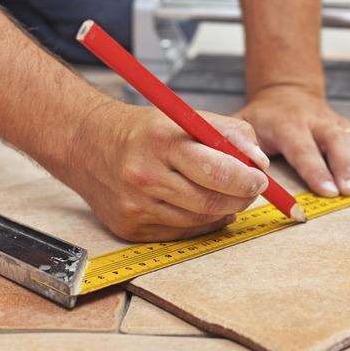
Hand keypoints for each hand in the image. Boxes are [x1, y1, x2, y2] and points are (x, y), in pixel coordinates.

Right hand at [62, 100, 269, 241]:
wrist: (89, 144)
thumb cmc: (145, 131)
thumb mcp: (188, 117)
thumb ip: (231, 133)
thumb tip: (259, 162)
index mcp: (162, 141)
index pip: (217, 169)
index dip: (247, 179)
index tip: (260, 179)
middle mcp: (145, 175)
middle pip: (211, 201)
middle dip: (241, 197)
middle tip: (251, 189)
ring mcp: (135, 205)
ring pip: (199, 220)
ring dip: (222, 210)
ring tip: (224, 194)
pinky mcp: (130, 228)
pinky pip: (181, 232)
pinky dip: (200, 222)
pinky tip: (201, 207)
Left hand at [235, 85, 349, 196]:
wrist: (285, 92)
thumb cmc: (263, 117)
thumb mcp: (243, 124)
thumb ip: (240, 145)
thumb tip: (243, 169)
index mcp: (287, 123)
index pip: (303, 147)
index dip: (315, 169)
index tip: (326, 190)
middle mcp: (314, 120)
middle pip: (335, 141)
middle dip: (345, 167)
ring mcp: (332, 122)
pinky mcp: (345, 126)